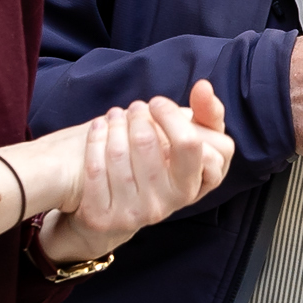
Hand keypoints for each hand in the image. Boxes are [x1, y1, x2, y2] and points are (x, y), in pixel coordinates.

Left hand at [41, 83, 235, 261]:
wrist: (121, 214)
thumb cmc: (164, 169)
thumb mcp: (193, 147)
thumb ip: (208, 114)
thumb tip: (203, 85)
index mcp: (190, 186)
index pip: (188, 144)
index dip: (171, 116)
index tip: (158, 103)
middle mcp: (164, 204)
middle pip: (147, 143)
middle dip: (138, 116)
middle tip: (135, 107)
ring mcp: (132, 214)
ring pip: (118, 154)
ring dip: (115, 124)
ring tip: (116, 114)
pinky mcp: (103, 217)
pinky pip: (94, 169)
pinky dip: (94, 140)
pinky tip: (99, 127)